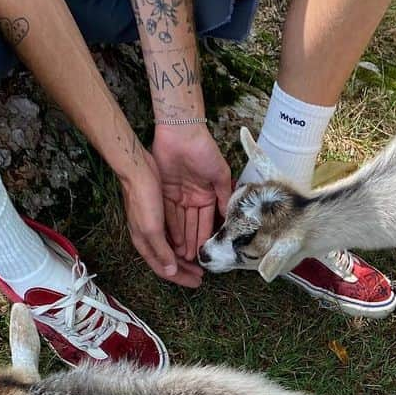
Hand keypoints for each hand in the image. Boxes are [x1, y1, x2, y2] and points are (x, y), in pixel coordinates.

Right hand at [118, 151, 203, 287]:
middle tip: (202, 275)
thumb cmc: (143, 200)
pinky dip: (184, 240)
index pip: (164, 269)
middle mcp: (148, 238)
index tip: (198, 282)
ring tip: (200, 259)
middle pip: (168, 261)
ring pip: (172, 247)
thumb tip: (171, 271)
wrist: (138, 171)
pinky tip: (193, 239)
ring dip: (186, 255)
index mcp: (144, 244)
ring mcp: (153, 226)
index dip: (181, 278)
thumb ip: (161, 250)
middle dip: (185, 269)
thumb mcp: (152, 228)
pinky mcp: (160, 214)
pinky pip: (175, 233)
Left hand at [150, 123, 233, 272]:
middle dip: (193, 242)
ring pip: (180, 223)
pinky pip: (168, 214)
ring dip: (181, 239)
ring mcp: (178, 196)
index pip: (208, 221)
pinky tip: (172, 242)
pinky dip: (170, 228)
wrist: (182, 133)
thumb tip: (230, 216)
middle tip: (194, 261)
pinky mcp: (164, 192)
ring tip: (183, 257)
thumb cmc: (204, 151)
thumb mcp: (220, 175)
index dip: (207, 236)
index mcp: (207, 194)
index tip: (208, 253)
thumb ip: (224, 196)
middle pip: (192, 225)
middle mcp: (192, 198)